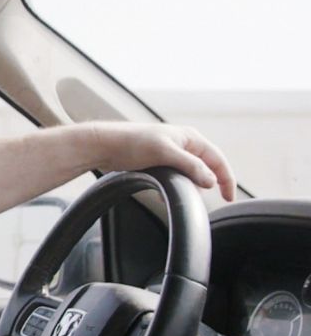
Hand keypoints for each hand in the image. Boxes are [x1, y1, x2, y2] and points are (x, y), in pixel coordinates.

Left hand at [88, 122, 235, 200]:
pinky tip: (164, 194)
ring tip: (177, 193)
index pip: (218, 159)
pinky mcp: (159, 162)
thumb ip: (190, 166)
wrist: (105, 145)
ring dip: (187, 186)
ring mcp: (171, 153)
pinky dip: (174, 186)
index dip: (226, 179)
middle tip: (201, 198)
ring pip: (190, 174)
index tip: (229, 198)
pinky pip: (175, 177)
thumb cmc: (133, 143)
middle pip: (206, 168)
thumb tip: (211, 181)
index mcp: (190, 138)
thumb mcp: (165, 153)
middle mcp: (184, 144)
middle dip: (205, 183)